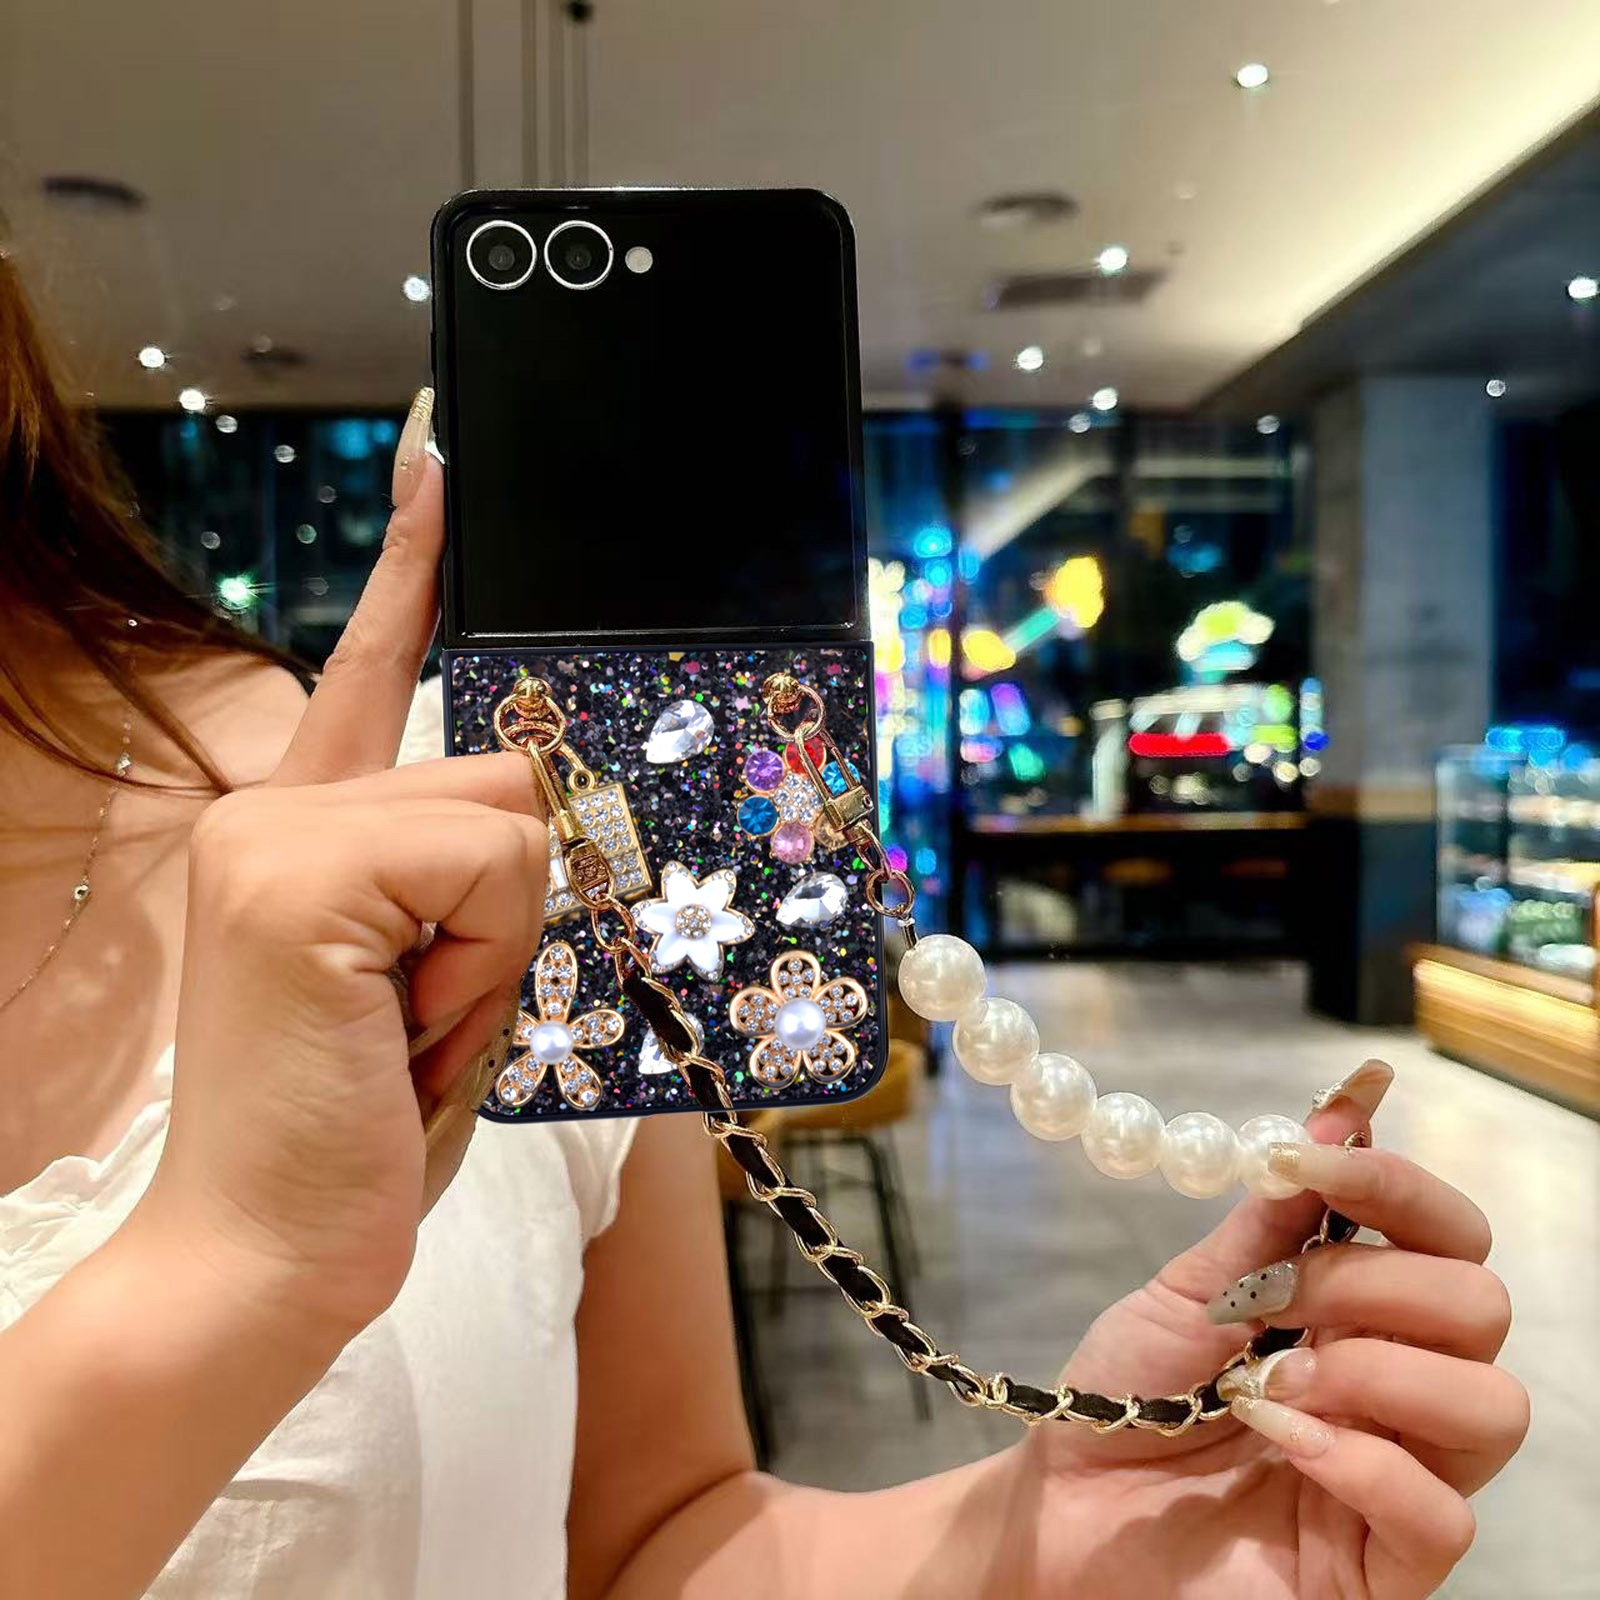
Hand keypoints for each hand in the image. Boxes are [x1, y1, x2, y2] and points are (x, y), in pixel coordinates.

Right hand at [140, 389, 545, 1344]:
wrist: (268, 1256)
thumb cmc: (365, 1121)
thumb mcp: (446, 977)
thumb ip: (479, 877)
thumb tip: (557, 806)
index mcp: (309, 825)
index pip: (371, 669)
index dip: (412, 567)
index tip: (442, 460)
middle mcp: (278, 804)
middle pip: (503, 771)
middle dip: (517, 902)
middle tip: (435, 1006)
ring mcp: (274, 829)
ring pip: (511, 818)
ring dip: (502, 942)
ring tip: (416, 1023)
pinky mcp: (297, 871)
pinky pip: (494, 864)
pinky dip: (489, 957)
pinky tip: (406, 1023)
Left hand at [1023, 1061, 1526, 1598]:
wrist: (1064, 1511)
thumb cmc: (1126, 1399)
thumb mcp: (1188, 1291)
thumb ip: (1271, 1220)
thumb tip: (1344, 1109)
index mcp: (1360, 1313)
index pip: (1446, 1236)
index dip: (1399, 1185)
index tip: (1317, 1156)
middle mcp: (1398, 1387)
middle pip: (1481, 1306)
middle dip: (1373, 1280)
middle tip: (1274, 1300)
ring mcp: (1401, 1478)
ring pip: (1493, 1405)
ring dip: (1376, 1369)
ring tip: (1272, 1381)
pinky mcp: (1386, 1569)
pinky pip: (1444, 1515)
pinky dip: (1364, 1461)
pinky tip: (1283, 1441)